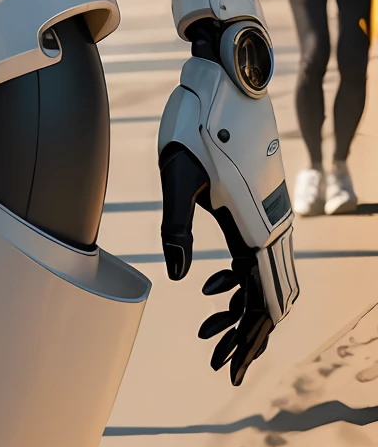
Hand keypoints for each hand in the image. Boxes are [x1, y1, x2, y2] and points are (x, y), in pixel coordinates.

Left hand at [158, 48, 298, 387]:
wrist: (224, 76)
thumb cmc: (196, 120)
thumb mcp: (176, 174)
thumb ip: (176, 227)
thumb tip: (182, 279)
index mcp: (254, 225)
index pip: (260, 300)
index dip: (247, 340)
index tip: (229, 370)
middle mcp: (271, 223)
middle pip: (268, 297)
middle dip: (244, 335)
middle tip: (216, 361)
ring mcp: (269, 213)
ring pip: (265, 279)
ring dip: (241, 311)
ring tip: (209, 332)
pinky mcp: (259, 203)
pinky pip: (259, 256)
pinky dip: (240, 282)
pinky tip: (211, 288)